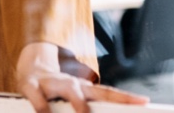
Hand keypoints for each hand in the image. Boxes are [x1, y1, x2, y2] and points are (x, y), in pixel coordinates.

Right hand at [15, 42, 148, 112]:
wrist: (29, 65)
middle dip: (111, 98)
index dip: (126, 98)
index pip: (108, 93)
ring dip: (78, 101)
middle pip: (95, 90)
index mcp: (82, 88)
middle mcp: (70, 83)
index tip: (144, 102)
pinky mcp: (30, 85)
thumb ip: (89, 104)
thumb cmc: (55, 87)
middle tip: (126, 107)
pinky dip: (42, 107)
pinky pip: (37, 97)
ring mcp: (52, 83)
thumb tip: (100, 111)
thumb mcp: (73, 95)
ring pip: (69, 88)